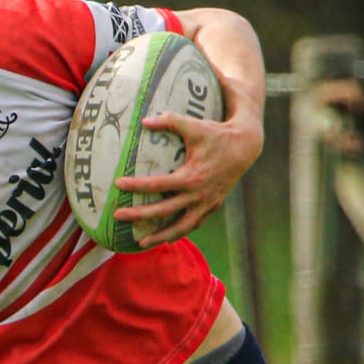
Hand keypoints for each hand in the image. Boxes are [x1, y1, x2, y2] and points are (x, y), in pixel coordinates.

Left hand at [114, 71, 263, 246]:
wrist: (245, 146)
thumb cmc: (216, 133)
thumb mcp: (194, 125)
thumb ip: (170, 120)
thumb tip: (144, 121)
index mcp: (192, 176)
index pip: (157, 185)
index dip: (136, 186)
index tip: (117, 184)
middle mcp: (199, 195)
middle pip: (163, 211)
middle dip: (139, 215)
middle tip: (117, 215)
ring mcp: (207, 204)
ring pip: (181, 227)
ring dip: (160, 237)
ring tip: (140, 244)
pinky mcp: (212, 207)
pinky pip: (193, 225)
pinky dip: (179, 232)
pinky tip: (165, 238)